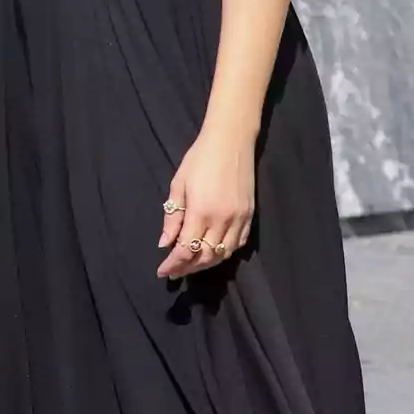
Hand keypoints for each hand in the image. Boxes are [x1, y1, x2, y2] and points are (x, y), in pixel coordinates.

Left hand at [157, 127, 255, 278]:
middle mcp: (222, 220)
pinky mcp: (250, 216)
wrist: (230, 141)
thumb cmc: (199, 159)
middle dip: (188, 268)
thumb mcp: (178, 184)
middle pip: (206, 257)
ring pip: (224, 254)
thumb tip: (164, 244)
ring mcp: (239, 219)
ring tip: (191, 264)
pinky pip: (238, 244)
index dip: (174, 264)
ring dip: (206, 263)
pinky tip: (214, 252)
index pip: (186, 250)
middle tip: (175, 271)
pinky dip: (225, 253)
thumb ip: (172, 217)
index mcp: (201, 212)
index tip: (163, 272)